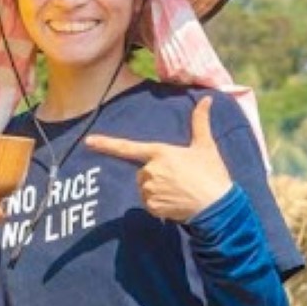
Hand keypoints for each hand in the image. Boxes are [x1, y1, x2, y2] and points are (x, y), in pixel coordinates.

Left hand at [84, 97, 231, 221]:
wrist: (218, 206)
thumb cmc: (212, 174)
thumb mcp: (206, 146)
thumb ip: (200, 121)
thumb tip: (207, 99)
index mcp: (160, 153)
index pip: (128, 147)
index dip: (106, 144)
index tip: (89, 142)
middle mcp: (150, 171)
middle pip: (142, 172)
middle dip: (155, 175)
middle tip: (179, 178)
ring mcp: (150, 190)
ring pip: (145, 188)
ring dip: (157, 190)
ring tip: (179, 190)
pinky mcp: (152, 207)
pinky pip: (150, 204)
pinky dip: (160, 204)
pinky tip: (176, 202)